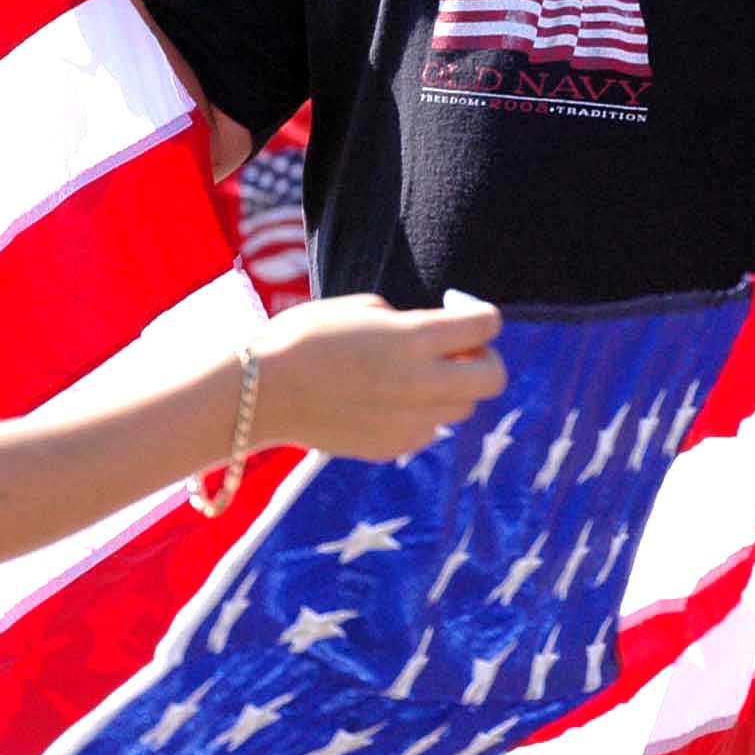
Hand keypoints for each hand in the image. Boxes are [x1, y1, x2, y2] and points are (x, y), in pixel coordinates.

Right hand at [249, 294, 505, 462]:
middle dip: (484, 358)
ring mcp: (410, 421)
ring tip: (414, 375)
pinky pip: (429, 430)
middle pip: (493, 377)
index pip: (487, 324)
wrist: (261, 391)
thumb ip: (410, 323)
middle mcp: (421, 383)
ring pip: (464, 408)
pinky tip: (386, 400)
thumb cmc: (305, 337)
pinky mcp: (393, 446)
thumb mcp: (363, 308)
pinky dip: (421, 414)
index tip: (460, 311)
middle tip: (457, 349)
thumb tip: (437, 339)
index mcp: (413, 339)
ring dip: (452, 388)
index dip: (481, 313)